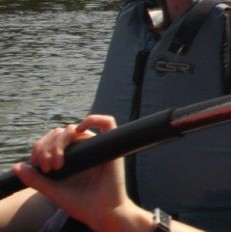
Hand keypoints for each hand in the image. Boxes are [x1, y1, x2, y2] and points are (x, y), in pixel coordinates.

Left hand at [12, 115, 138, 230]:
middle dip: (48, 146)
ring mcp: (97, 147)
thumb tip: (15, 167)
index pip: (52, 140)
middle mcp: (83, 150)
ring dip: (60, 140)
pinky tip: (78, 131)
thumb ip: (36, 180)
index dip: (41, 147)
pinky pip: (108, 122)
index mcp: (70, 158)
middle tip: (48, 167)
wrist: (102, 213)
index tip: (38, 165)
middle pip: (61, 132)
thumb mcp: (53, 190)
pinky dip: (93, 119)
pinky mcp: (111, 146)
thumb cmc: (81, 204)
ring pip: (75, 128)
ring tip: (57, 161)